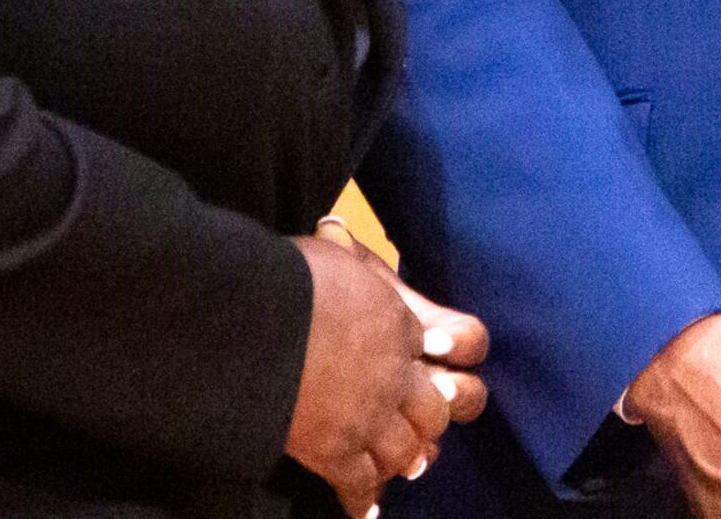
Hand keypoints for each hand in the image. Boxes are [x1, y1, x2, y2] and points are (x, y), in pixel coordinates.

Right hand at [286, 231, 485, 516]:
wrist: (255, 325)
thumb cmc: (291, 280)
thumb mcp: (332, 256)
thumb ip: (348, 259)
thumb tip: (338, 230)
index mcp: (402, 322)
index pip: (465, 340)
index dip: (461, 351)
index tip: (449, 359)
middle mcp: (397, 374)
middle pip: (441, 409)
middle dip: (435, 417)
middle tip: (427, 425)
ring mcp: (369, 418)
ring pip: (409, 451)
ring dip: (406, 459)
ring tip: (402, 466)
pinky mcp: (335, 451)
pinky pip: (360, 483)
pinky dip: (362, 498)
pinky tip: (363, 509)